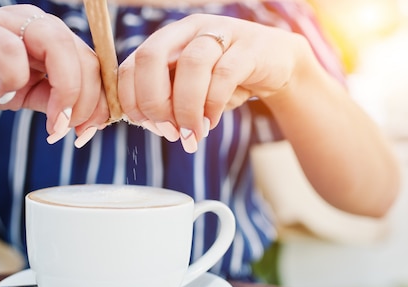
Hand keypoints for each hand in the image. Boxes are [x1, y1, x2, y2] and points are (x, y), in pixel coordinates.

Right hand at [0, 5, 108, 141]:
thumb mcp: (28, 96)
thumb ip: (56, 103)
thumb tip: (86, 124)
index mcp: (56, 40)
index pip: (93, 66)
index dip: (99, 101)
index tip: (87, 133)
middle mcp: (39, 25)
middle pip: (83, 57)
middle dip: (84, 101)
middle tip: (66, 132)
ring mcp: (10, 23)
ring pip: (57, 44)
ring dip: (63, 90)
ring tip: (51, 121)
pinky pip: (10, 49)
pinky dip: (14, 78)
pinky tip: (3, 94)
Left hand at [118, 14, 307, 151]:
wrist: (276, 66)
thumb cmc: (225, 81)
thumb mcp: (189, 90)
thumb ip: (167, 101)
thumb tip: (152, 125)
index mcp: (166, 40)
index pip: (131, 65)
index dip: (133, 101)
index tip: (149, 127)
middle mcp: (188, 30)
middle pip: (152, 57)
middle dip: (154, 102)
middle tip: (169, 132)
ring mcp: (220, 33)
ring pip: (191, 65)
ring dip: (186, 109)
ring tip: (193, 134)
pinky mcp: (248, 47)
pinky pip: (224, 75)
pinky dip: (213, 104)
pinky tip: (211, 122)